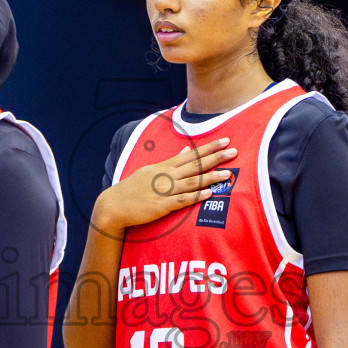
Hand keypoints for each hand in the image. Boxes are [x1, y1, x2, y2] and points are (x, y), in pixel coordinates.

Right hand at [94, 140, 235, 233]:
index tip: (225, 141)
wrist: (114, 205)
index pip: (191, 154)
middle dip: (215, 157)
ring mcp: (164, 190)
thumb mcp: (150, 170)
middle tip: (233, 151)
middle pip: (195, 165)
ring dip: (210, 177)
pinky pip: (182, 200)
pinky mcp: (161, 206)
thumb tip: (185, 150)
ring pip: (191, 182)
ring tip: (228, 174)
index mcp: (164, 167)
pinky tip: (208, 193)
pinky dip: (195, 196)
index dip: (209, 147)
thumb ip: (170, 161)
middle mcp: (166, 176)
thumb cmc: (133, 189)